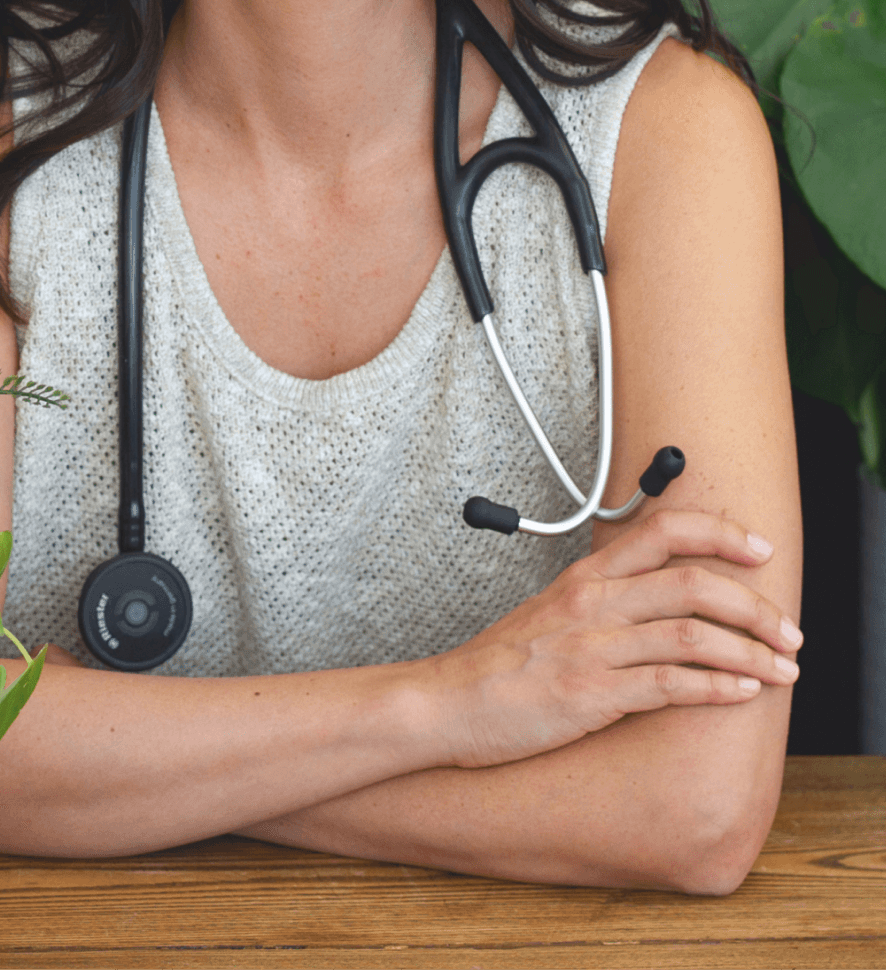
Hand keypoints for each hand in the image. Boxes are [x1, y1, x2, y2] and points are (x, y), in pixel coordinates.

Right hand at [429, 508, 800, 769]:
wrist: (445, 703)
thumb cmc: (498, 666)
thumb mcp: (548, 614)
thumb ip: (601, 601)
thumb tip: (658, 600)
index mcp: (584, 578)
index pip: (662, 531)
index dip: (720, 533)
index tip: (759, 548)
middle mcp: (592, 603)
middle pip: (693, 583)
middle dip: (756, 607)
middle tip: (789, 630)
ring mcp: (591, 647)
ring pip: (692, 635)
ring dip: (751, 653)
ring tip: (783, 670)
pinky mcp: (591, 694)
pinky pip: (669, 685)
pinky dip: (717, 689)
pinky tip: (743, 694)